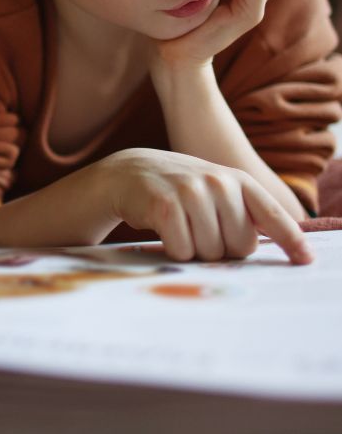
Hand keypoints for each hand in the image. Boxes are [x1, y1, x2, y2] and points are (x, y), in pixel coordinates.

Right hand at [97, 148, 312, 264]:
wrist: (128, 172)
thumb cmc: (178, 188)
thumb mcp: (215, 189)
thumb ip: (245, 212)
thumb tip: (284, 248)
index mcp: (237, 180)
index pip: (272, 214)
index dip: (292, 241)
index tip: (306, 260)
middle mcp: (218, 182)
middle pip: (239, 247)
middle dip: (221, 249)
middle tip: (201, 230)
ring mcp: (190, 192)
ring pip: (210, 252)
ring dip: (194, 250)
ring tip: (180, 226)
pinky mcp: (164, 206)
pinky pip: (182, 251)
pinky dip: (174, 250)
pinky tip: (164, 229)